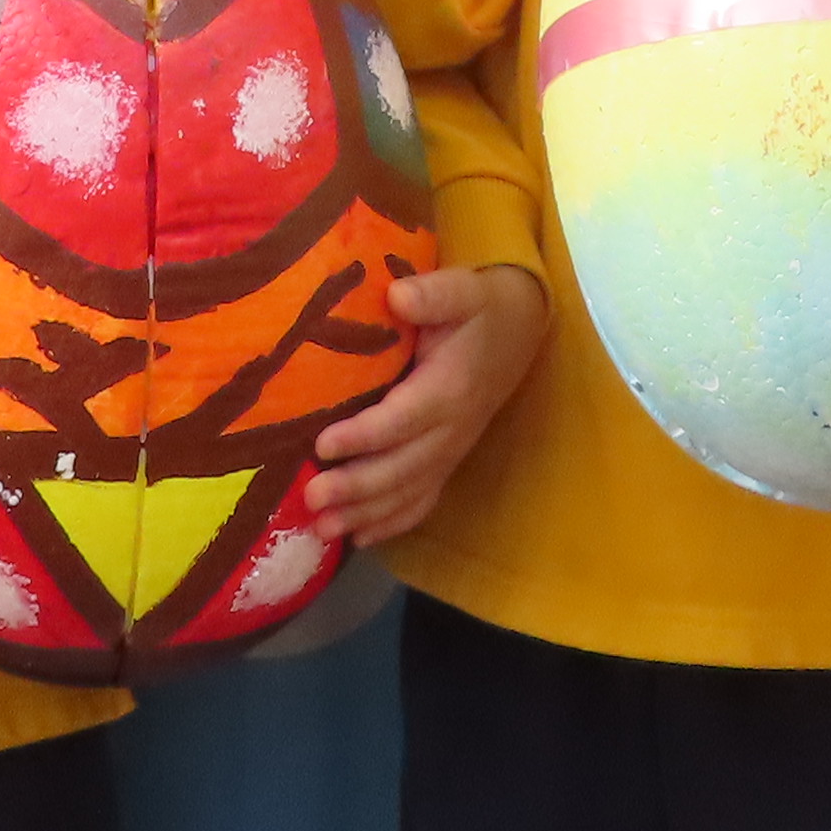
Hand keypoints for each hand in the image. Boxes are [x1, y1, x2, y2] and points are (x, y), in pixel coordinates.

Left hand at [303, 263, 545, 544]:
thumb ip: (434, 294)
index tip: (323, 445)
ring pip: (409, 491)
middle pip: (403, 466)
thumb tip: (398, 296)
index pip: (405, 418)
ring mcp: (451, 451)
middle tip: (312, 498)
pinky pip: (423, 500)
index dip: (366, 435)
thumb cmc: (479, 309)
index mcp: (450, 387)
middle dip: (358, 487)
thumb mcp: (463, 290)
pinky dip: (392, 522)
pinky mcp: (447, 461)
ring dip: (366, 513)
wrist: (519, 332)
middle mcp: (452, 429)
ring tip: (323, 528)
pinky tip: (359, 539)